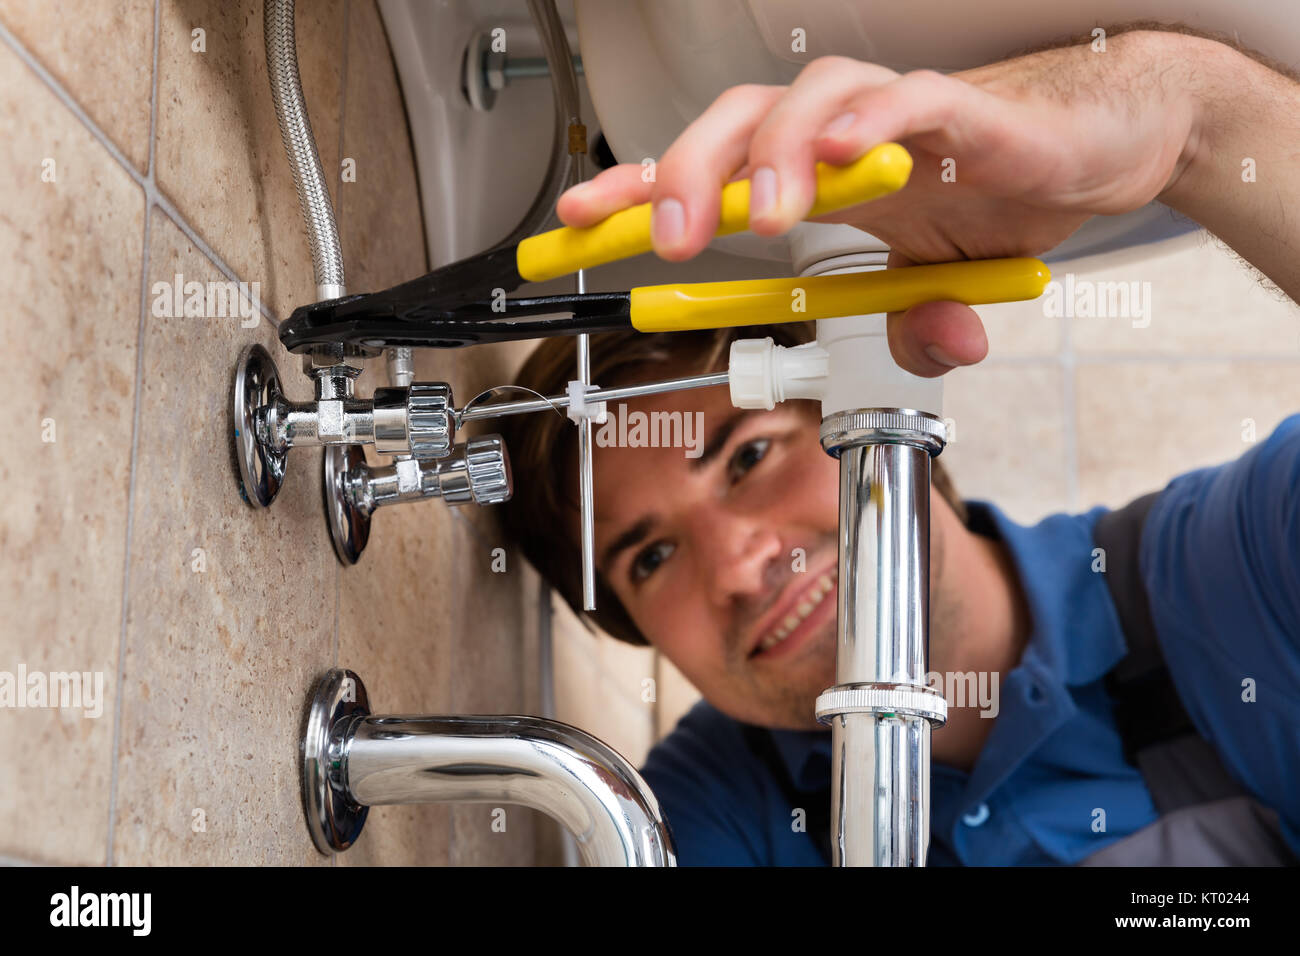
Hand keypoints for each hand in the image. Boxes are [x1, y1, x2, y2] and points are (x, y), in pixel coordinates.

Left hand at [558, 30, 1202, 375]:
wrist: (1096, 141)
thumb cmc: (999, 193)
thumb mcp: (934, 287)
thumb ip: (910, 326)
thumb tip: (933, 350)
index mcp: (816, 178)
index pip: (710, 173)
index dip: (638, 190)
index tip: (577, 223)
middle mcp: (841, 137)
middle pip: (738, 122)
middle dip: (686, 174)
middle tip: (666, 239)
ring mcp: (896, 116)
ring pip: (808, 101)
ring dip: (776, 152)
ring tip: (763, 213)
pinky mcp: (965, 109)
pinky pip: (907, 101)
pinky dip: (871, 123)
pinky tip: (844, 154)